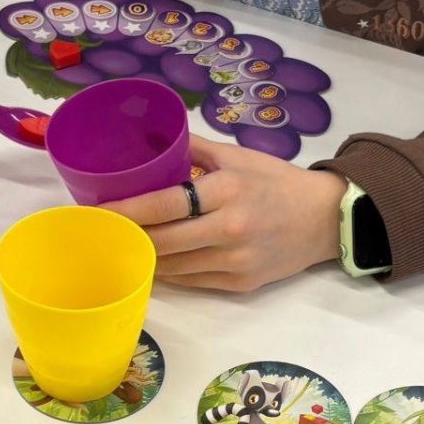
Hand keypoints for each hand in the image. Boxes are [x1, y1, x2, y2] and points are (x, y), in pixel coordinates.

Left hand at [99, 136, 344, 291]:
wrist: (325, 220)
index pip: (164, 203)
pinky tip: (153, 259)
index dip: (126, 208)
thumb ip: (193, 148)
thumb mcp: (238, 156)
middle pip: (161, 240)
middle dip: (127, 235)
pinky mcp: (239, 285)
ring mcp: (234, 261)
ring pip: (172, 266)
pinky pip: (190, 280)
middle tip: (102, 227)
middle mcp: (230, 229)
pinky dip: (168, 270)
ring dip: (143, 255)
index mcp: (228, 190)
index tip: (99, 208)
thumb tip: (150, 138)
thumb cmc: (277, 182)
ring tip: (121, 242)